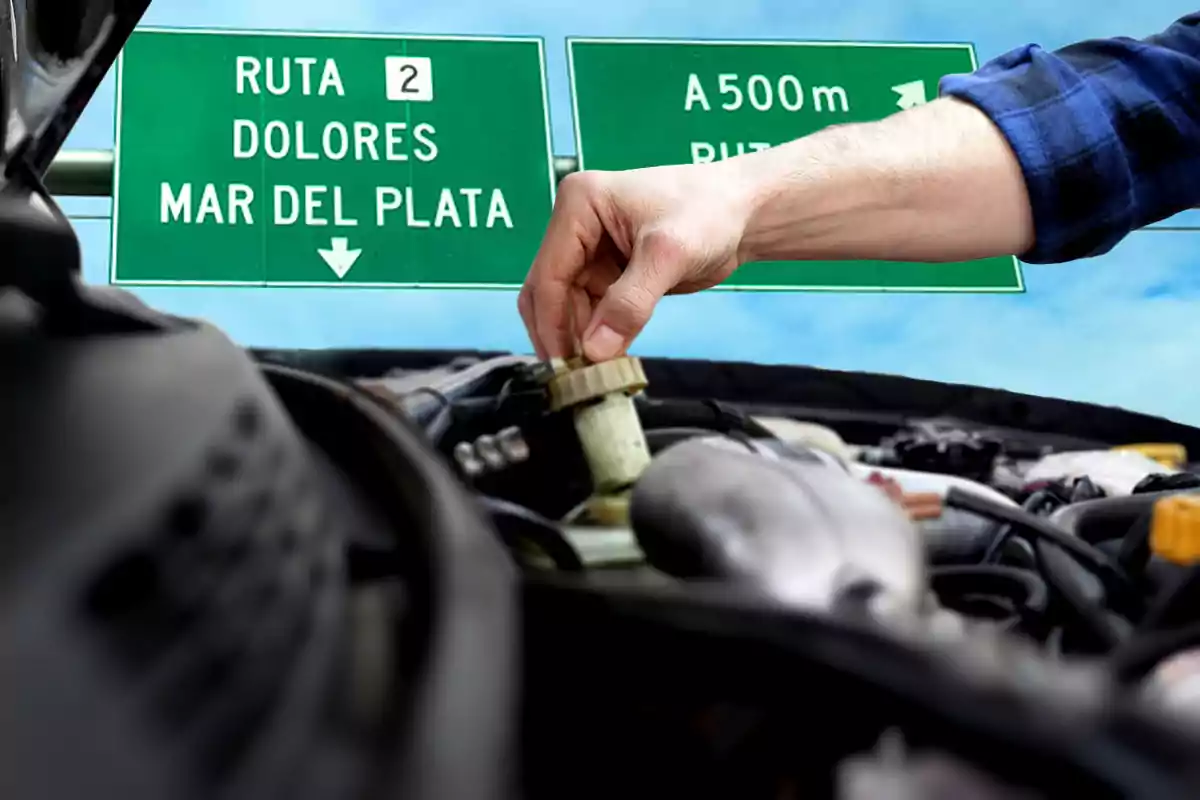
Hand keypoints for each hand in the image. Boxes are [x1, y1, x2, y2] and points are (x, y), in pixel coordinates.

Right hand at [518, 161, 753, 361]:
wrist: (744, 213)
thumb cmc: (710, 212)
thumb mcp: (669, 255)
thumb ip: (629, 302)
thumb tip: (594, 351)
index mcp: (579, 204)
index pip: (550, 273)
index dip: (553, 322)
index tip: (565, 365)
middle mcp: (577, 226)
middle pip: (550, 292)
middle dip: (560, 334)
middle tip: (576, 378)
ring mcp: (591, 251)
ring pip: (567, 306)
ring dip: (578, 340)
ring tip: (593, 377)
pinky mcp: (609, 273)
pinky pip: (591, 311)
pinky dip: (597, 337)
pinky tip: (607, 362)